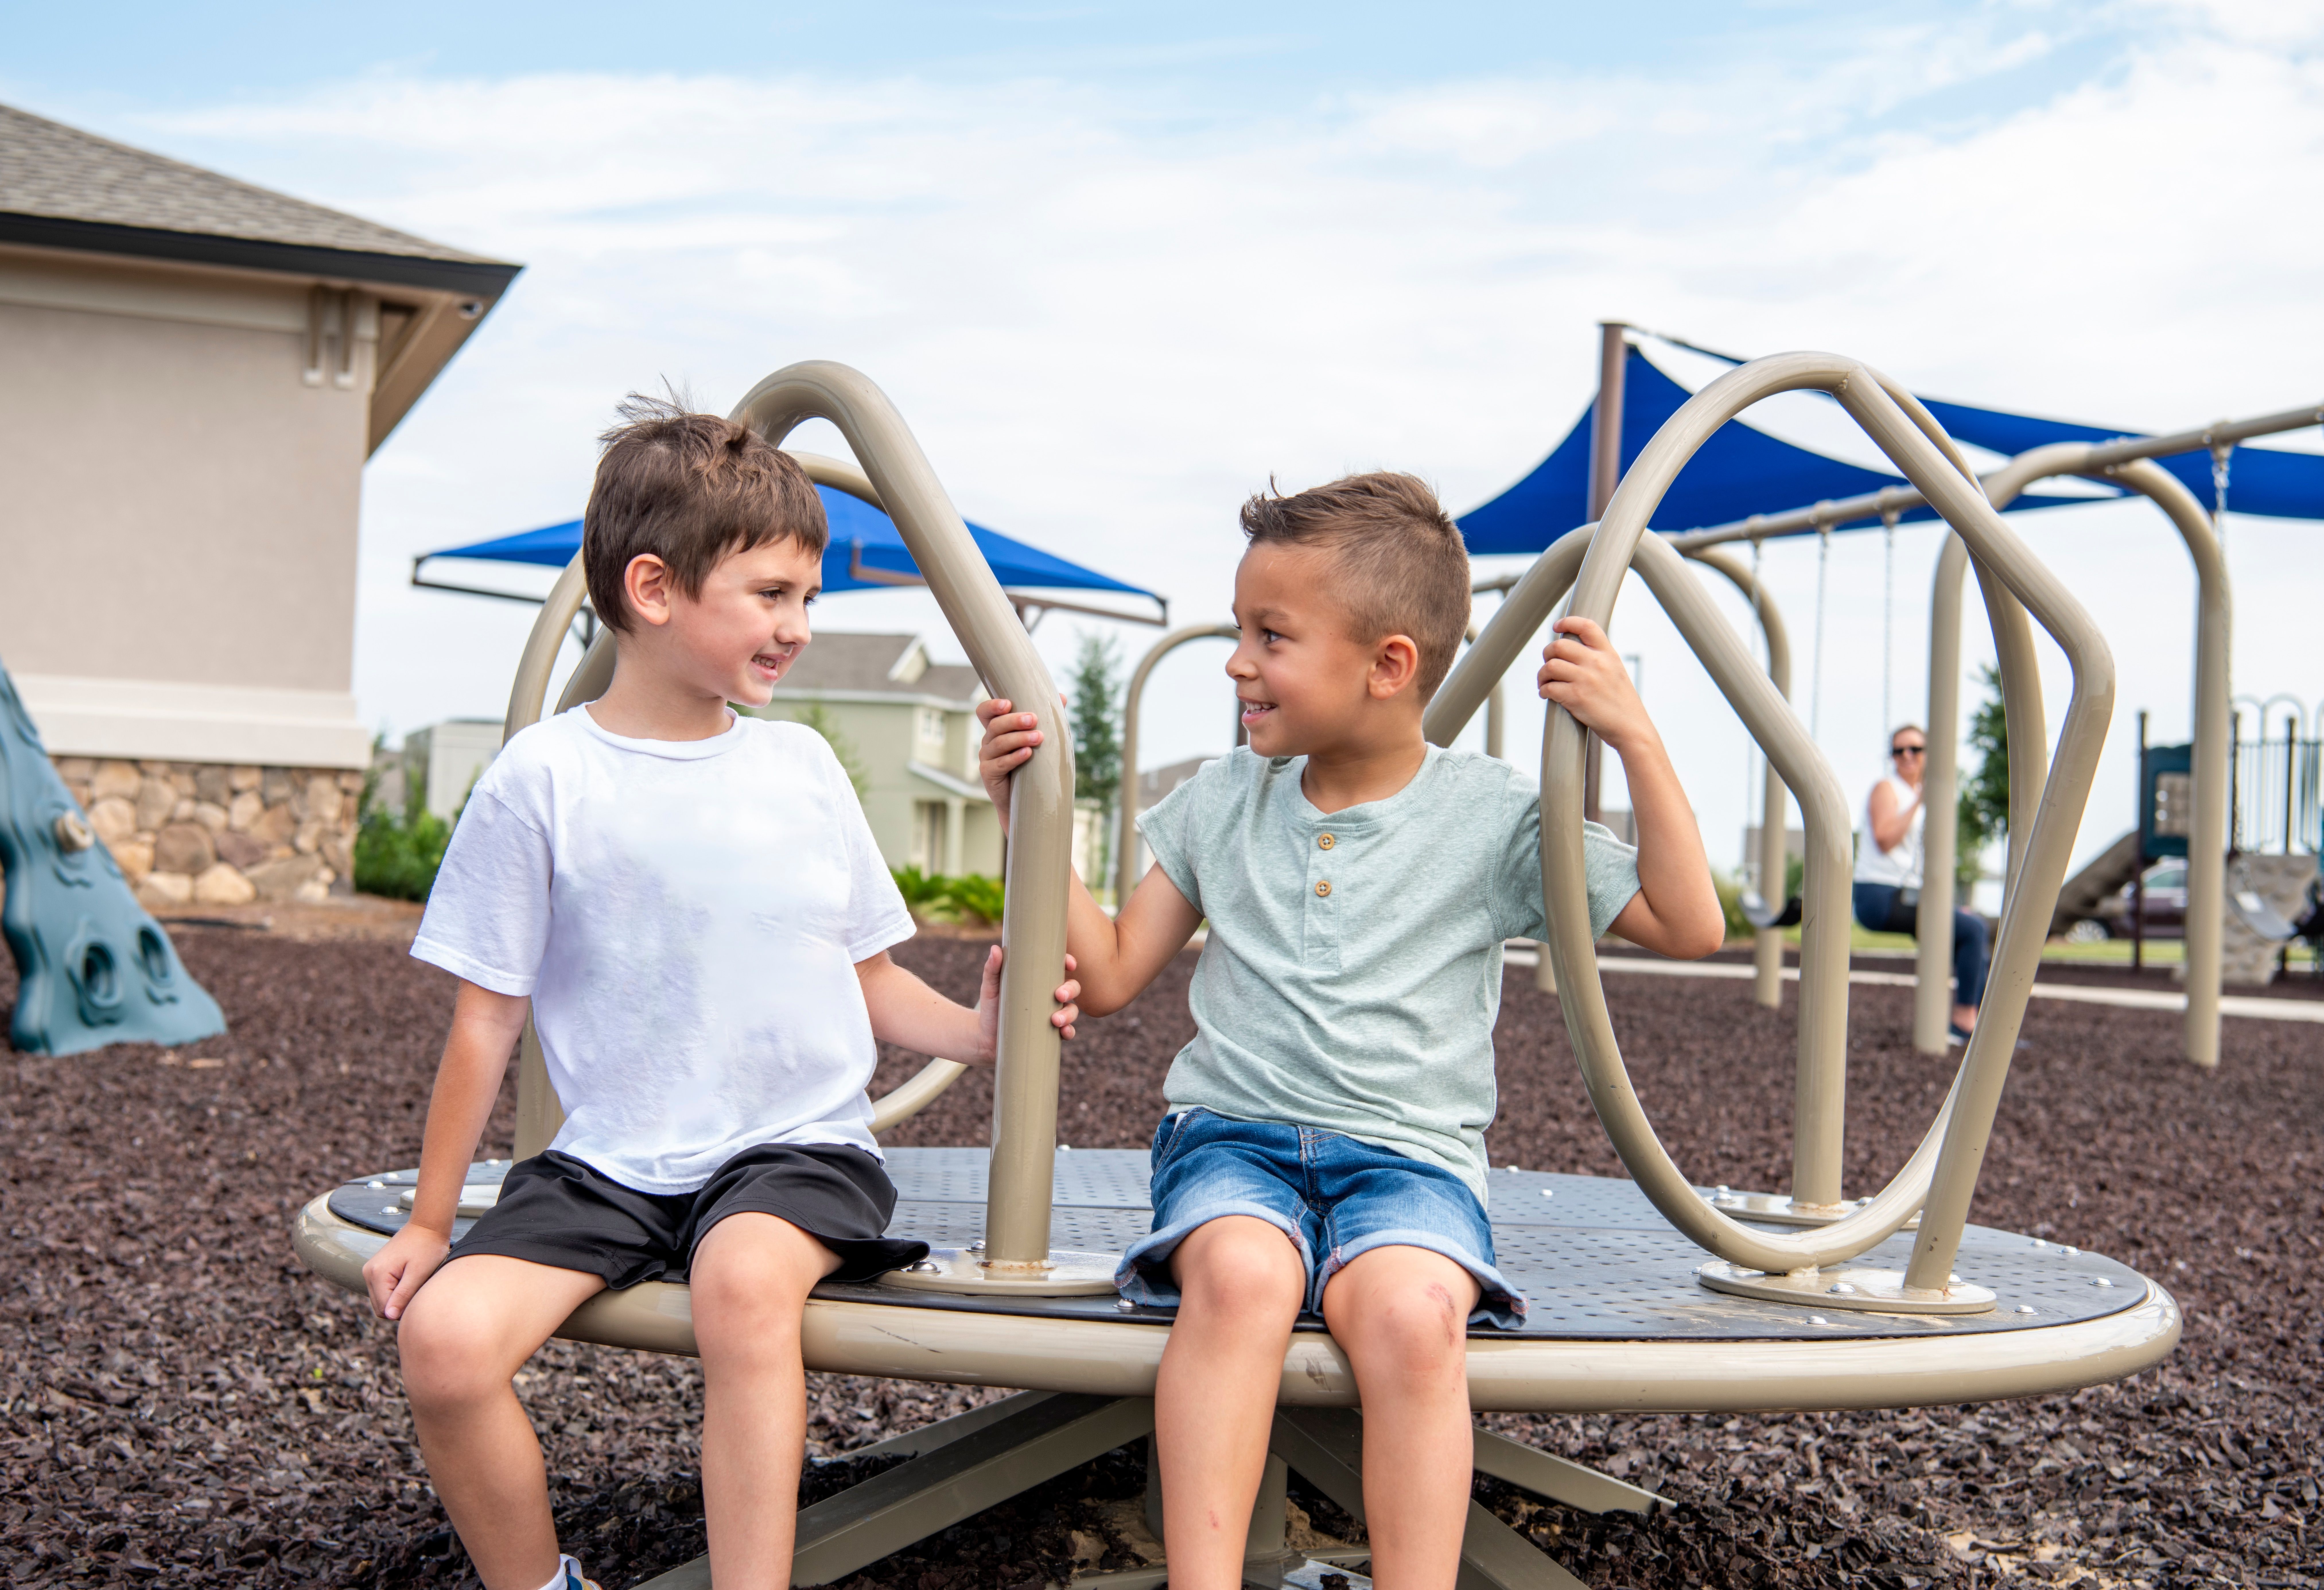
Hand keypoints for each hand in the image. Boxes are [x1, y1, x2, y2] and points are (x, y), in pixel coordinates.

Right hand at [362, 1220, 450, 1320]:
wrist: (426, 1226)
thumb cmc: (427, 1247)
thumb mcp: (418, 1273)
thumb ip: (403, 1295)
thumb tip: (389, 1316)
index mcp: (376, 1274)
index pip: (384, 1310)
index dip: (403, 1310)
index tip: (418, 1296)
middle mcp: (368, 1273)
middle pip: (381, 1307)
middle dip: (399, 1305)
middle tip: (417, 1288)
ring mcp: (370, 1271)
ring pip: (382, 1300)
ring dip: (398, 1298)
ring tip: (413, 1282)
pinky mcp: (376, 1270)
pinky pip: (383, 1290)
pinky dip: (396, 1290)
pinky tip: (409, 1279)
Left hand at [971, 946, 1084, 1058]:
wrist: (986, 1037)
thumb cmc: (992, 1007)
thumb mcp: (991, 987)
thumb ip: (992, 969)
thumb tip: (995, 949)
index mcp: (1040, 981)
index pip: (1060, 968)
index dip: (1069, 963)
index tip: (1069, 964)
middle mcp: (1051, 997)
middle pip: (1072, 988)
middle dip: (1070, 989)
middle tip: (1059, 995)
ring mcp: (1053, 1014)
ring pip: (1072, 1010)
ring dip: (1069, 1014)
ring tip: (1055, 1020)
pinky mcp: (1051, 1033)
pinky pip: (1067, 1031)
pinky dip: (1069, 1031)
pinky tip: (1064, 1031)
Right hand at [976, 698, 1045, 832]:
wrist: (1025, 801)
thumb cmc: (1032, 766)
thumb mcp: (1038, 740)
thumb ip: (1047, 719)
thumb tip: (1062, 697)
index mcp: (997, 730)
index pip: (985, 712)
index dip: (992, 706)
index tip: (1008, 703)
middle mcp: (988, 742)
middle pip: (995, 725)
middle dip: (1014, 721)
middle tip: (1034, 719)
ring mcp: (986, 758)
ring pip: (999, 743)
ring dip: (1019, 738)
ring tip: (1038, 737)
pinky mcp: (989, 774)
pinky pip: (1000, 764)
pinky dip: (1014, 757)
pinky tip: (1028, 753)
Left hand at [1537, 616, 1649, 750]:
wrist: (1631, 727)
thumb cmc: (1621, 703)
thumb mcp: (1616, 672)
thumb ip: (1599, 660)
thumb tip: (1573, 653)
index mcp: (1608, 654)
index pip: (1587, 627)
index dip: (1568, 622)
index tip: (1556, 627)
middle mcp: (1597, 663)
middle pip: (1559, 645)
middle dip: (1547, 654)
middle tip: (1548, 666)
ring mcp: (1586, 679)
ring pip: (1550, 666)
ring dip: (1542, 675)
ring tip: (1544, 683)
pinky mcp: (1576, 697)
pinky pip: (1549, 688)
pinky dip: (1544, 691)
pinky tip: (1547, 695)